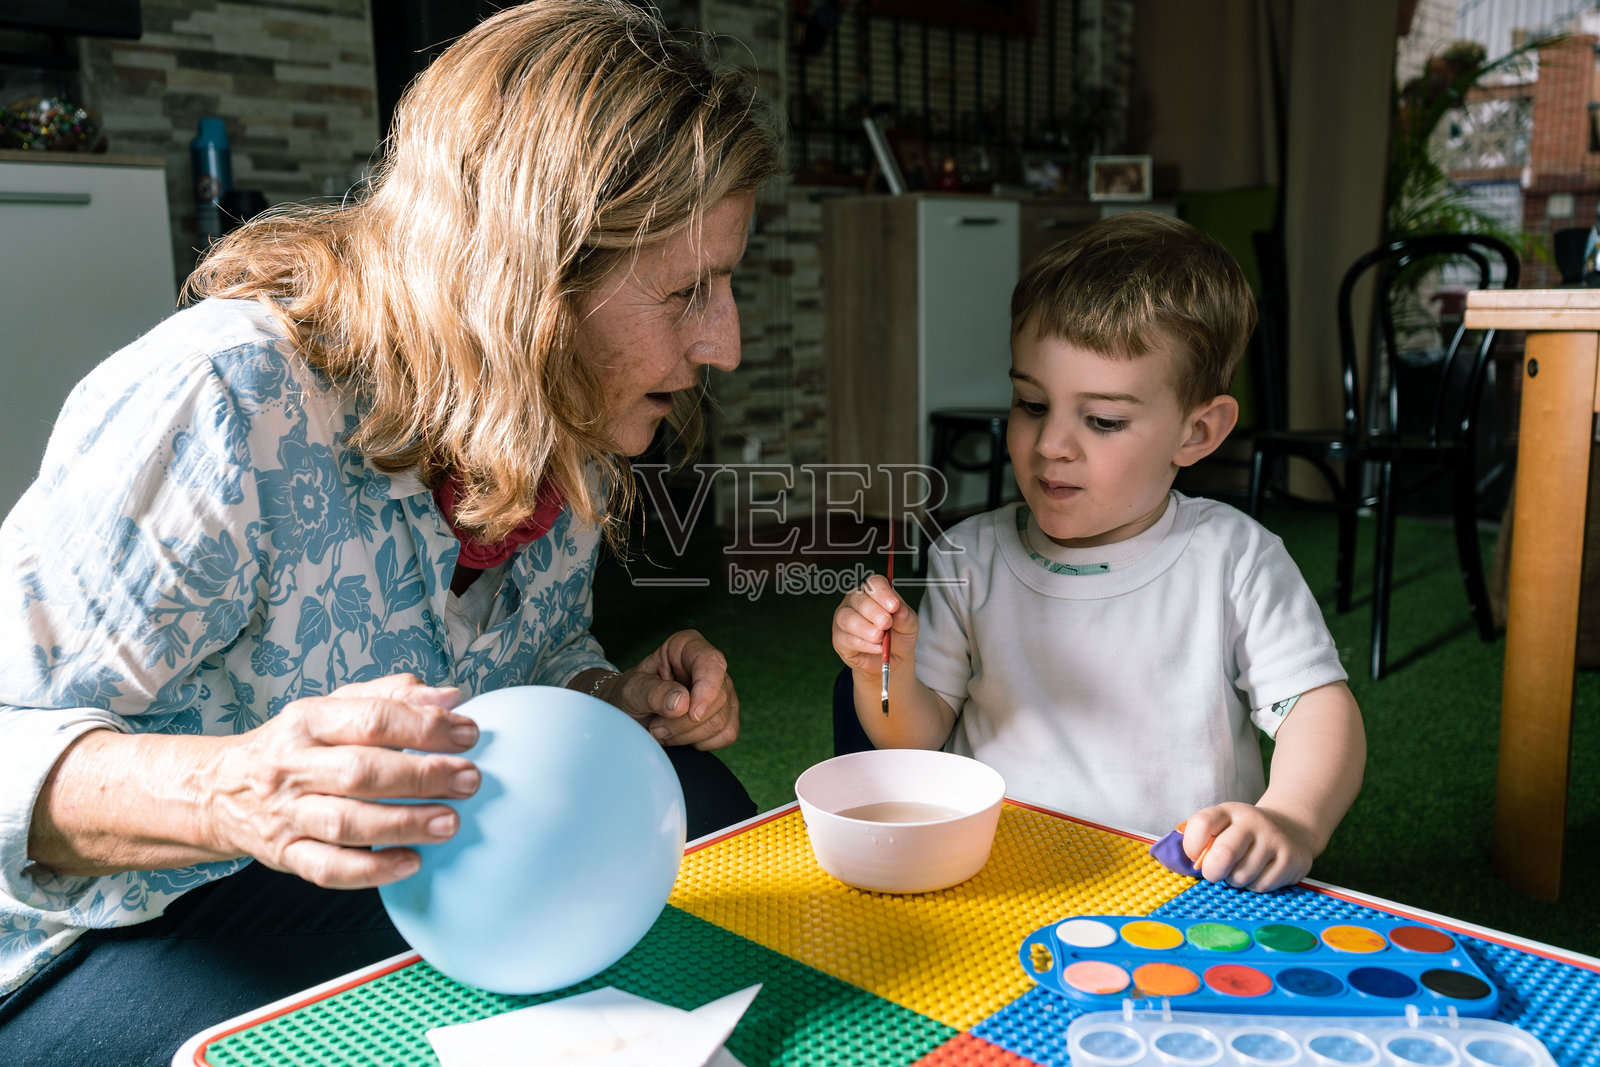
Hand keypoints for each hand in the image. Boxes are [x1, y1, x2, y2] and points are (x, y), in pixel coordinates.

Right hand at [204, 674, 479, 889]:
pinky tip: (410, 863)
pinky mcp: (284, 854)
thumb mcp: (335, 706)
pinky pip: (327, 868)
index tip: (469, 734)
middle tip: (469, 780)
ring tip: (450, 823)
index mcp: (308, 720)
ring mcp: (286, 813)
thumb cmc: (296, 745)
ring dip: (404, 824)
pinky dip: (371, 870)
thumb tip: (450, 697)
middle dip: (422, 776)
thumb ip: (392, 697)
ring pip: (347, 822)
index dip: (424, 727)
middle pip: (361, 772)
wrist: (218, 790)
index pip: (371, 719)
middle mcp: (292, 766)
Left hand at [605, 629, 738, 750]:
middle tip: (654, 727)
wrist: (629, 713)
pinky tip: (680, 737)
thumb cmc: (630, 694)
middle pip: (717, 698)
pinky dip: (701, 743)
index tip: (691, 713)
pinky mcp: (726, 716)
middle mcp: (710, 667)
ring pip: (721, 720)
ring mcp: (722, 692)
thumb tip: (683, 703)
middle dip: (683, 722)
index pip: (711, 662)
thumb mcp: (631, 690)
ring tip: (660, 731)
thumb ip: (654, 693)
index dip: (706, 689)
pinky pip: (726, 734)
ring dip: (687, 735)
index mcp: (687, 647)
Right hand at [831, 574, 916, 678]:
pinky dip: (863, 644)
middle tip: (886, 623)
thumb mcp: (909, 627)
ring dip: (864, 628)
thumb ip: (906, 618)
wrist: (891, 660)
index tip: (894, 606)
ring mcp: (844, 618)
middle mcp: (855, 601)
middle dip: (873, 612)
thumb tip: (899, 611)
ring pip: (847, 618)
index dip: (883, 593)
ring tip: (879, 637)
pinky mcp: (839, 638)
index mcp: (874, 592)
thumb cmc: (899, 636)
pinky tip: (877, 648)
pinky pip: (846, 638)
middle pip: (858, 599)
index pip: (874, 584)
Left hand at [1182, 802, 1317, 892]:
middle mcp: (1252, 822)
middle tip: (1215, 873)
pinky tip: (1260, 873)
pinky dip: (1255, 886)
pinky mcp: (1291, 860)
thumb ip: (1201, 841)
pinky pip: (1262, 886)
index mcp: (1229, 811)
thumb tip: (1174, 864)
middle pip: (1224, 853)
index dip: (1191, 847)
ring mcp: (1274, 840)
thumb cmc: (1245, 834)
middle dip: (1213, 872)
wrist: (1292, 829)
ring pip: (1242, 876)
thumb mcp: (1223, 826)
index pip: (1202, 824)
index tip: (1194, 857)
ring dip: (1235, 881)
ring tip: (1241, 869)